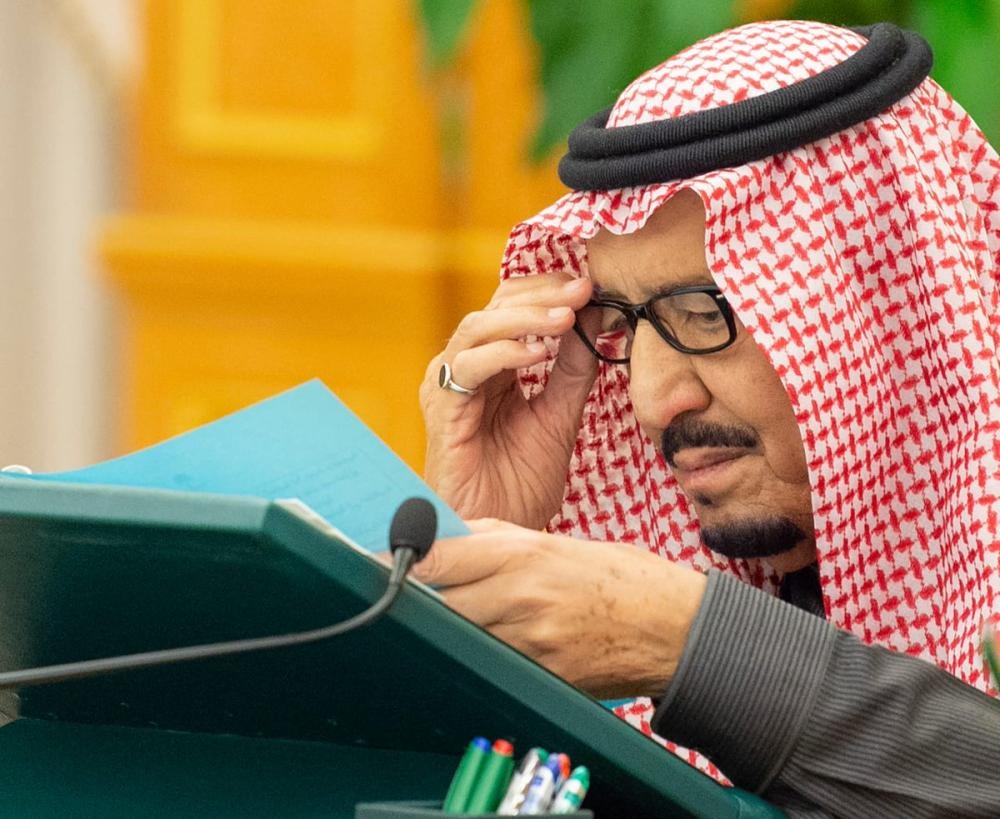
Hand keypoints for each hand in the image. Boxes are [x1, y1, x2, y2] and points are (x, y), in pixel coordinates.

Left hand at [412, 519, 707, 699]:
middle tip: (400, 593)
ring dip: (446, 627)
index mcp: (526, 557)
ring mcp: (528, 646)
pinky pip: (489, 666)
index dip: (402, 560)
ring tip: (448, 615)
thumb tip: (444, 536)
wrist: (675, 630)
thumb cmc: (620, 578)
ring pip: (459, 639)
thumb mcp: (558, 542)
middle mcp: (521, 601)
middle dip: (417, 600)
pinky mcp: (537, 679)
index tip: (378, 561)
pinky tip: (486, 643)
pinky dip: (478, 654)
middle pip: (437, 606)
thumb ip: (498, 540)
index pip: (440, 559)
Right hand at [421, 274, 596, 528]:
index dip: (549, 291)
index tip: (591, 286)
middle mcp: (465, 368)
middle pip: (495, 307)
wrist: (497, 534)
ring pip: (477, 327)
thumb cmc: (520, 483)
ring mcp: (448, 386)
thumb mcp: (559, 416)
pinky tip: (538, 353)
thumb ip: (574, 369)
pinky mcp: (441, 410)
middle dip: (541, 295)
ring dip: (524, 318)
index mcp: (492, 364)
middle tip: (582, 290)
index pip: (513, 306)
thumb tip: (597, 317)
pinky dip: (504, 354)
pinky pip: (467, 368)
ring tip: (565, 317)